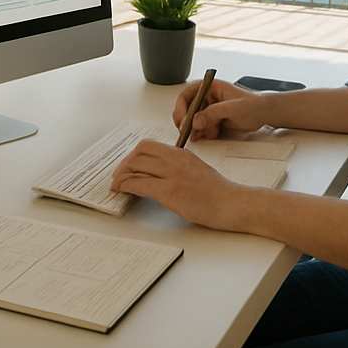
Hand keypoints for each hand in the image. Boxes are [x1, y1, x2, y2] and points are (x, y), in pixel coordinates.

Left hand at [110, 139, 244, 228]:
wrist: (231, 203)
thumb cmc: (218, 192)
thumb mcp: (196, 169)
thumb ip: (178, 167)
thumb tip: (160, 173)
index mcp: (181, 153)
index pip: (149, 145)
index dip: (134, 155)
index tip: (128, 165)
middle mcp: (175, 159)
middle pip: (139, 152)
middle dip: (124, 164)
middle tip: (119, 175)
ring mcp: (172, 174)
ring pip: (136, 165)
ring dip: (121, 175)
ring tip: (116, 184)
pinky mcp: (169, 190)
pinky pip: (140, 183)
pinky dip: (126, 186)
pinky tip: (122, 190)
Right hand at [172, 78, 268, 141]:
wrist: (264, 114)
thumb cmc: (253, 104)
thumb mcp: (233, 108)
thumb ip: (213, 113)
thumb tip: (195, 121)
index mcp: (209, 87)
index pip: (187, 95)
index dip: (181, 109)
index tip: (183, 122)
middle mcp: (207, 97)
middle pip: (186, 110)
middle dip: (188, 122)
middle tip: (190, 132)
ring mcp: (209, 109)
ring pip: (192, 121)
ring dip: (197, 130)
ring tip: (209, 132)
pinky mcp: (212, 120)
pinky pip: (200, 128)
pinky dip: (204, 133)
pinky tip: (214, 133)